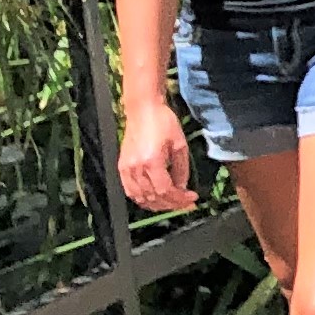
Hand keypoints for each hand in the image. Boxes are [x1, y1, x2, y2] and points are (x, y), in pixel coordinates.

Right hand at [117, 98, 197, 214]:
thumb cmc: (163, 122)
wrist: (142, 110)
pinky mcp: (122, 167)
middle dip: (172, 204)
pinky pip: (130, 191)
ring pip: (141, 197)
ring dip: (158, 205)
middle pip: (153, 197)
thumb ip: (181, 169)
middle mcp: (136, 168)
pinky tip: (155, 199)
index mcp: (152, 162)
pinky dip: (143, 199)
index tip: (193, 199)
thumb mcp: (180, 145)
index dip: (180, 199)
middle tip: (186, 204)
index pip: (165, 191)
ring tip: (172, 203)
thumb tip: (183, 187)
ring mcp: (126, 169)